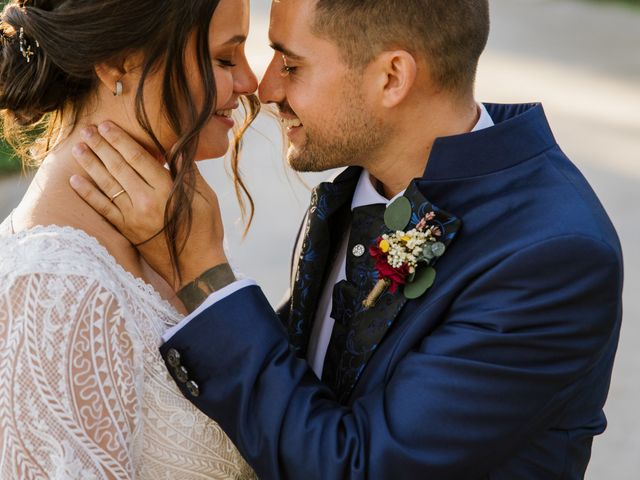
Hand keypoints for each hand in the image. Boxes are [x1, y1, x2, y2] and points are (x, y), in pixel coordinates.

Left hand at [69, 122, 226, 289]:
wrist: (197, 268)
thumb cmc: (206, 230)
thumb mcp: (206, 197)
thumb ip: (188, 172)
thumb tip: (176, 148)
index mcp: (167, 189)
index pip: (138, 157)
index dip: (121, 140)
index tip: (107, 126)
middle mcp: (146, 201)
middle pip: (119, 167)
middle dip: (101, 146)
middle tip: (87, 130)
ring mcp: (134, 217)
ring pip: (107, 185)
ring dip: (90, 164)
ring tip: (78, 148)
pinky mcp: (127, 231)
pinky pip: (103, 209)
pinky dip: (88, 194)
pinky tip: (75, 181)